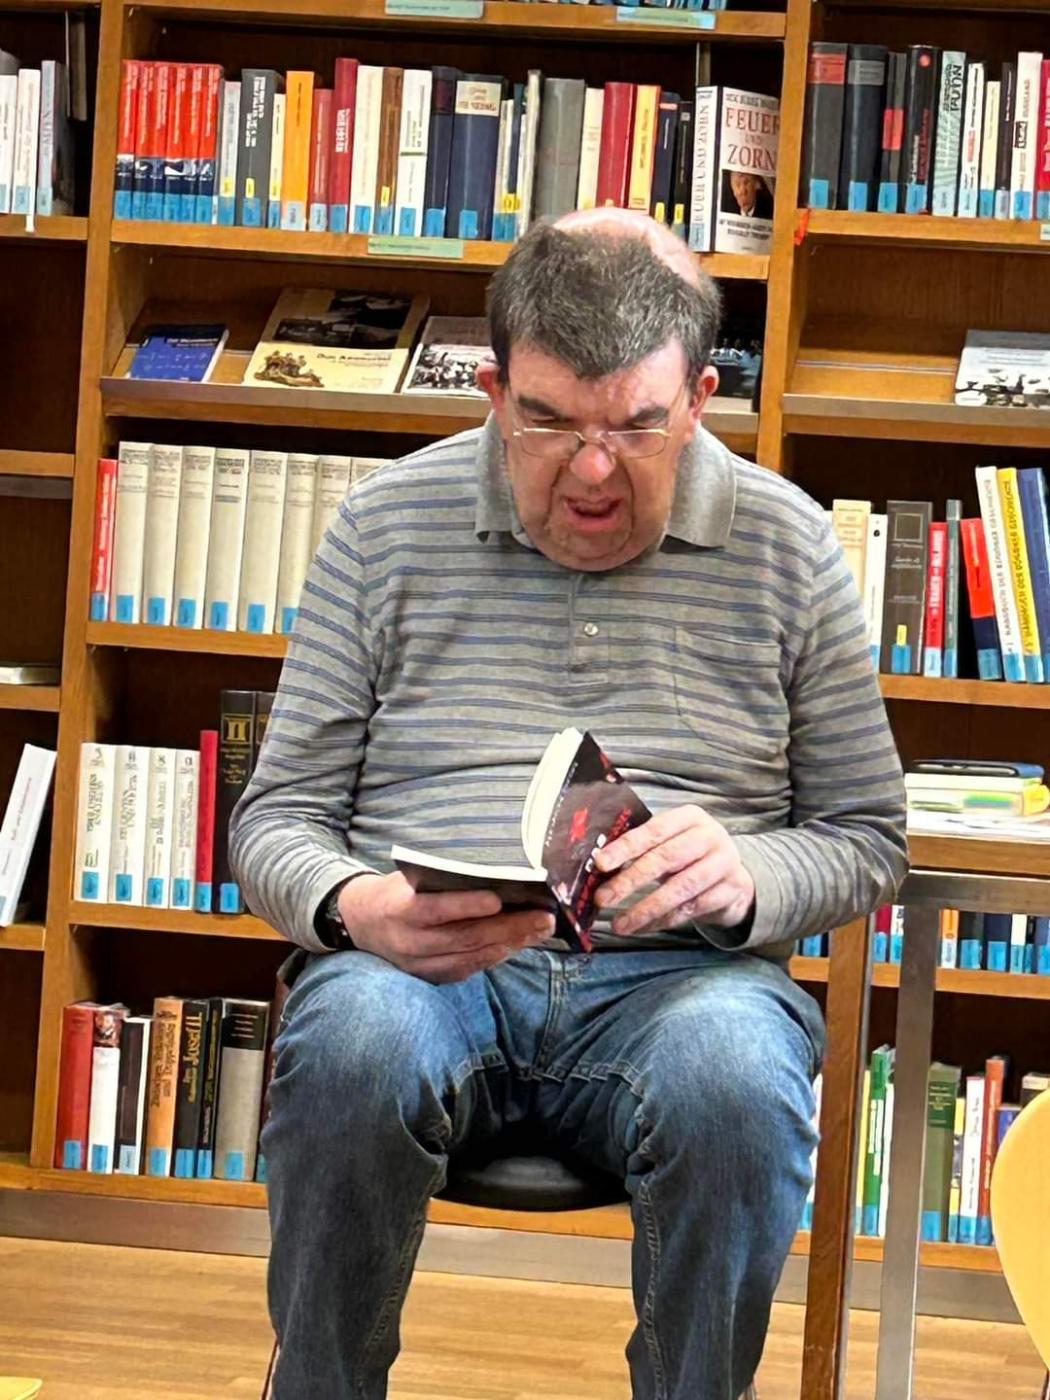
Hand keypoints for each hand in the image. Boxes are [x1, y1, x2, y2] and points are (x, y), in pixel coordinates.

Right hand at [338, 873, 554, 983]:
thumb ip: (441, 881)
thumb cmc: (398, 891)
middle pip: (464, 937)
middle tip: (544, 918)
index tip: (498, 900)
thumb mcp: (410, 879)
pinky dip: (495, 956)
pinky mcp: (430, 977)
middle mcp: (409, 942)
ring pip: (471, 956)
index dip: (466, 906)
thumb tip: (495, 875)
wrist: (363, 923)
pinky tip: (518, 944)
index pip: (436, 910)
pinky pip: (468, 969)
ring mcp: (420, 965)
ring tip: (540, 930)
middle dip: (509, 928)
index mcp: (400, 910)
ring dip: (510, 944)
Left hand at [592, 805, 754, 936]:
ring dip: (646, 908)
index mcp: (690, 817)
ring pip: (680, 889)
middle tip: (603, 898)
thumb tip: (599, 866)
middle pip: (666, 858)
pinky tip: (642, 927)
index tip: (600, 863)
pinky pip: (691, 910)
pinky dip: (662, 921)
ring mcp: (724, 864)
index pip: (654, 830)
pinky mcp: (730, 891)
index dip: (626, 847)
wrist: (735, 877)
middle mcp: (710, 837)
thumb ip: (643, 847)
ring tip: (620, 924)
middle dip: (631, 880)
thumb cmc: (692, 855)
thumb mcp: (673, 841)